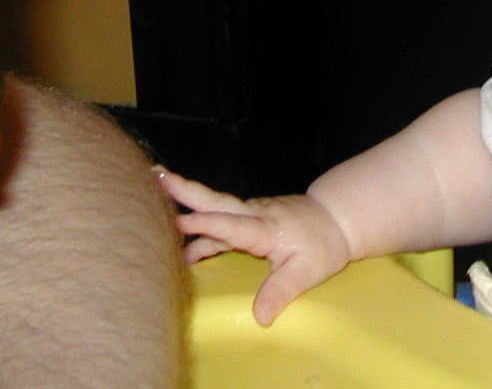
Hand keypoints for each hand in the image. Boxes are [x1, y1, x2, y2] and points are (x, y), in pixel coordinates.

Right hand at [157, 168, 350, 325]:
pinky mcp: (249, 221)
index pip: (231, 225)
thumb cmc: (323, 245)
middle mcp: (254, 215)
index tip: (180, 222)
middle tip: (157, 175)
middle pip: (216, 202)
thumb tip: (261, 317)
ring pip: (215, 207)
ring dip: (187, 199)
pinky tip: (181, 240)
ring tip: (155, 189)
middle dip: (186, 190)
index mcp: (265, 227)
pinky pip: (220, 221)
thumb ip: (280, 291)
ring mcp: (250, 215)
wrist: (337, 219)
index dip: (206, 225)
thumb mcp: (306, 272)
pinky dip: (200, 225)